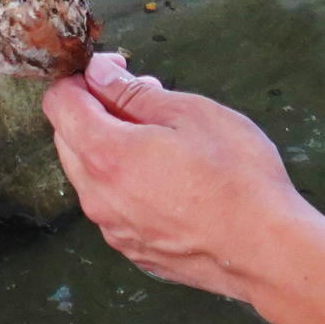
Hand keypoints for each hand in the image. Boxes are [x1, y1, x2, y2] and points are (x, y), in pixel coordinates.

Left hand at [42, 51, 322, 304]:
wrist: (265, 252)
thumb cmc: (237, 177)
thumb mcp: (191, 114)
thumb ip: (134, 93)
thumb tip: (99, 74)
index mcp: (106, 154)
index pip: (59, 103)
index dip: (82, 78)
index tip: (114, 72)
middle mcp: (97, 196)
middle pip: (67, 138)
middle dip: (95, 111)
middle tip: (146, 100)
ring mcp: (112, 228)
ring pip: (88, 174)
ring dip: (109, 148)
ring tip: (162, 140)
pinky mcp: (131, 249)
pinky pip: (111, 205)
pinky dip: (125, 183)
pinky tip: (169, 180)